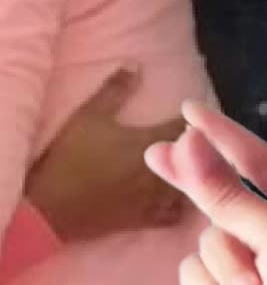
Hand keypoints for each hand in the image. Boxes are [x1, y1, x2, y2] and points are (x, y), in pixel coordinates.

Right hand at [26, 71, 185, 240]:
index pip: (186, 126)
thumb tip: (138, 64)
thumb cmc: (71, 157)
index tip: (194, 112)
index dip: (195, 118)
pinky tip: (178, 193)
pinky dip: (182, 201)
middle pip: (195, 157)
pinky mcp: (146, 219)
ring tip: (191, 162)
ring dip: (195, 171)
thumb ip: (116, 88)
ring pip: (191, 185)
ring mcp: (156, 198)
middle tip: (196, 135)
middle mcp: (161, 171)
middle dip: (198, 144)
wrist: (51, 207)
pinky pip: (177, 213)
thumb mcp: (89, 115)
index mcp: (150, 142)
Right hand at [145, 103, 266, 284]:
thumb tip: (189, 141)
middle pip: (222, 192)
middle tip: (155, 154)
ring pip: (207, 238)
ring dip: (223, 267)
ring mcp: (248, 267)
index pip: (256, 161)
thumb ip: (228, 194)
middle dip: (195, 179)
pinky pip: (194, 272)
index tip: (188, 109)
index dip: (223, 133)